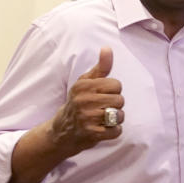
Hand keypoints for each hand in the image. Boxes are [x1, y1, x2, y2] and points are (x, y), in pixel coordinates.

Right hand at [7, 47, 123, 182]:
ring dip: (115, 119)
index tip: (102, 95)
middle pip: (120, 100)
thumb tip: (107, 48)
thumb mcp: (86, 82)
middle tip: (101, 108)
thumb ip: (101, 67)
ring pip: (120, 115)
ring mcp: (87, 118)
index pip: (117, 84)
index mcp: (83, 86)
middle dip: (115, 105)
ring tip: (102, 118)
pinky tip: (102, 129)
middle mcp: (84, 100)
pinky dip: (113, 131)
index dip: (113, 91)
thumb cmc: (78, 102)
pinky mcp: (92, 133)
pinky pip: (117, 131)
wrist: (63, 130)